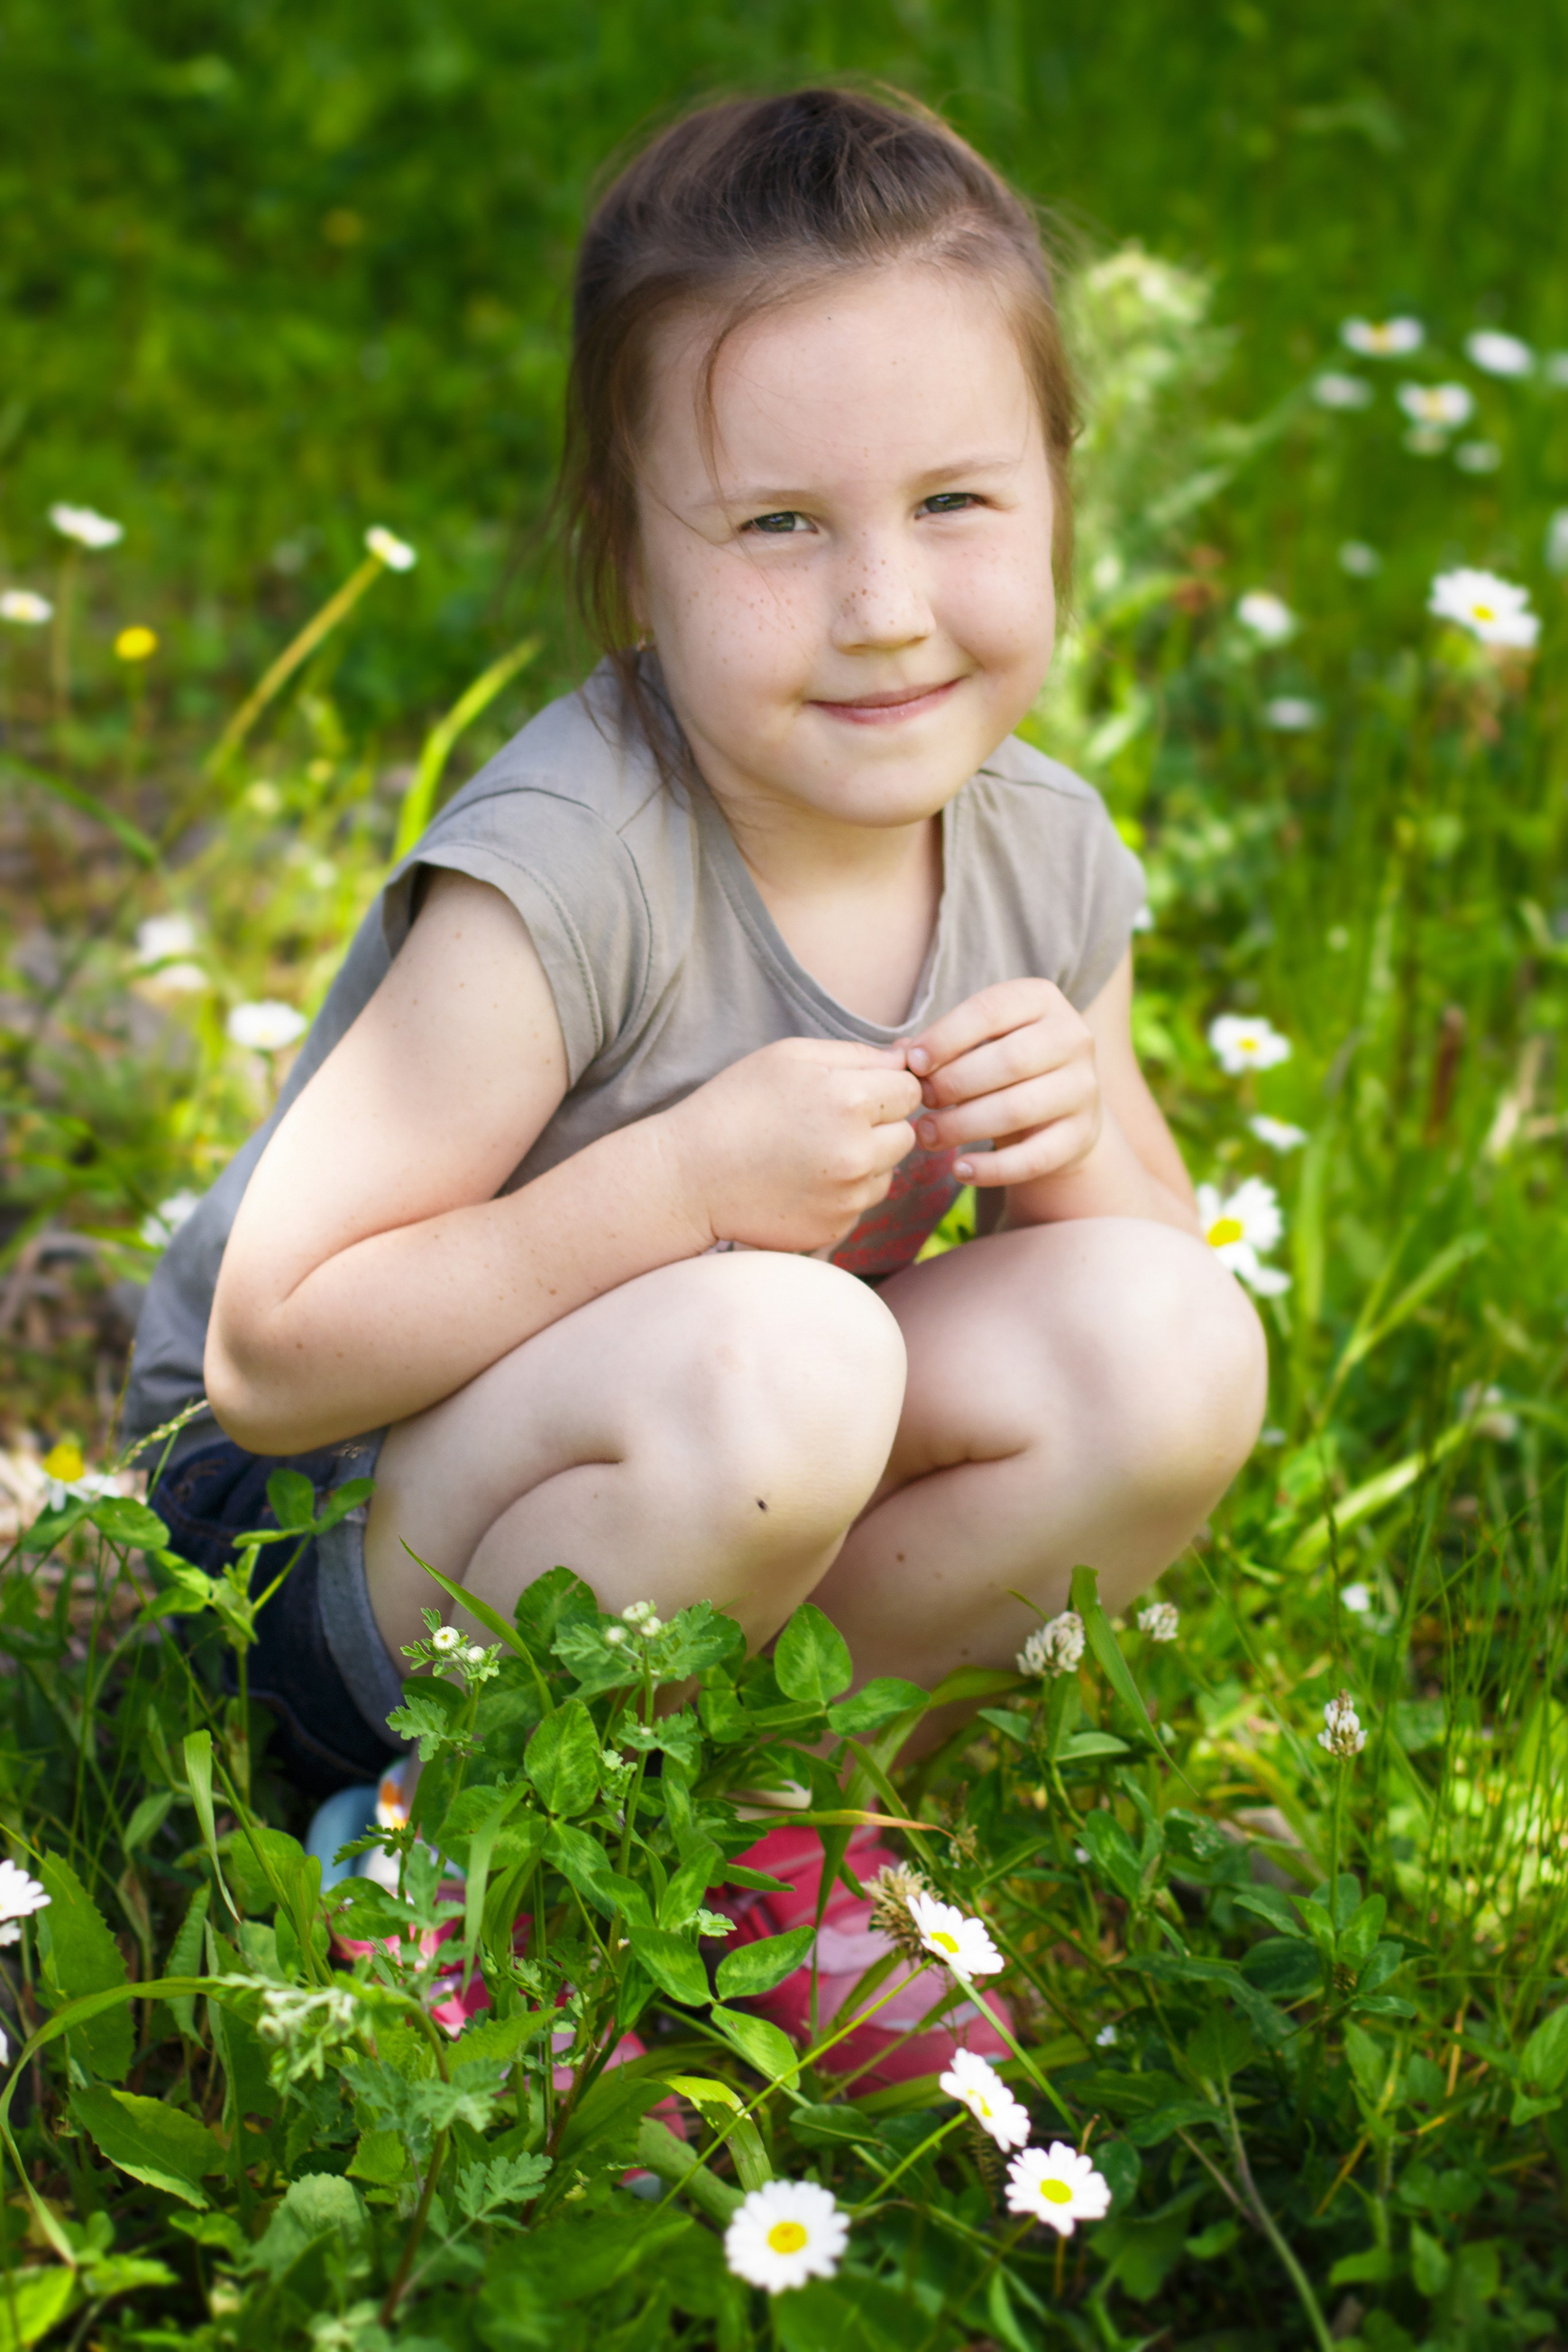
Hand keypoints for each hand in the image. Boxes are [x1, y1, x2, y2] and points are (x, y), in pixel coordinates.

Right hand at [661, 1037, 922, 1253]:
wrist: (689, 1177)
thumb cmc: (735, 1105)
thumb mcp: (789, 1057)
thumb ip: (857, 1055)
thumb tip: (908, 1061)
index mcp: (850, 1101)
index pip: (910, 1090)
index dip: (886, 1086)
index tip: (855, 1090)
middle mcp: (857, 1153)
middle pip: (907, 1133)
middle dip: (880, 1125)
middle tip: (829, 1121)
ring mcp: (848, 1197)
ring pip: (888, 1171)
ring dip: (864, 1160)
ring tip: (811, 1152)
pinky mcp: (836, 1228)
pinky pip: (862, 1203)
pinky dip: (843, 1192)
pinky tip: (802, 1181)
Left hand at [906, 979, 1100, 1187]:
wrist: (1061, 1110)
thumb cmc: (1004, 1067)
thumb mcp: (979, 1042)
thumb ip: (939, 1044)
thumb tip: (897, 1058)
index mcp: (1042, 1000)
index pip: (989, 1010)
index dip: (945, 1037)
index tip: (913, 1063)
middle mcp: (1073, 1037)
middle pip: (1008, 1061)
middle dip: (953, 1083)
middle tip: (920, 1101)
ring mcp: (1084, 1087)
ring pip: (1017, 1109)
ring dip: (963, 1126)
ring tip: (928, 1135)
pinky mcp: (1083, 1135)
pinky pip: (1034, 1157)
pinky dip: (993, 1169)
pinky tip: (961, 1169)